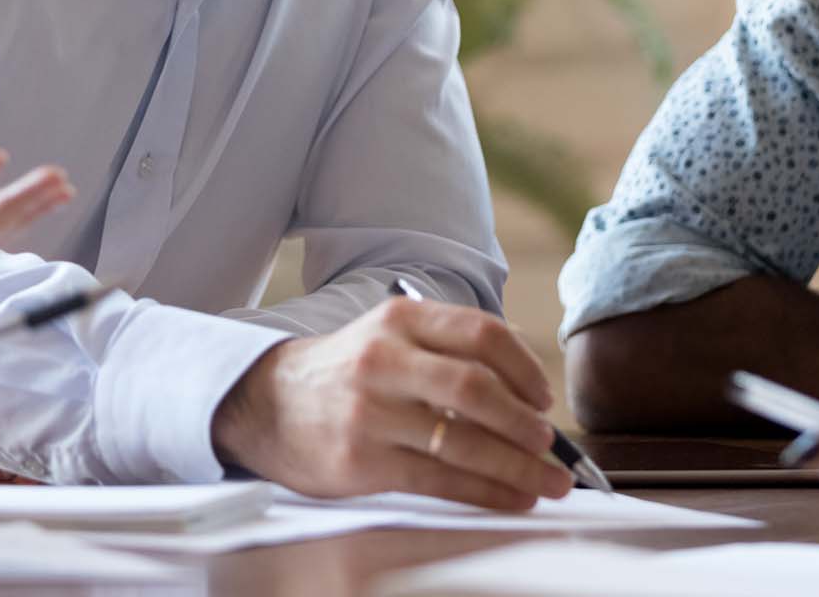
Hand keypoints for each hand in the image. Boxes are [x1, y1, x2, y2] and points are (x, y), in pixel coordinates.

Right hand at [211, 298, 568, 510]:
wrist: (268, 404)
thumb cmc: (346, 374)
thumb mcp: (390, 339)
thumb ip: (448, 350)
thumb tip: (527, 390)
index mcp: (400, 321)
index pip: (481, 334)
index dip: (524, 368)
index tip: (544, 398)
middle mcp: (385, 359)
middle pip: (476, 388)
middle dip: (524, 423)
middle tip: (549, 444)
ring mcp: (371, 411)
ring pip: (462, 441)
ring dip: (517, 466)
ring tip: (547, 482)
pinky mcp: (363, 460)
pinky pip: (439, 479)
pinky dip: (485, 492)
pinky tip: (510, 498)